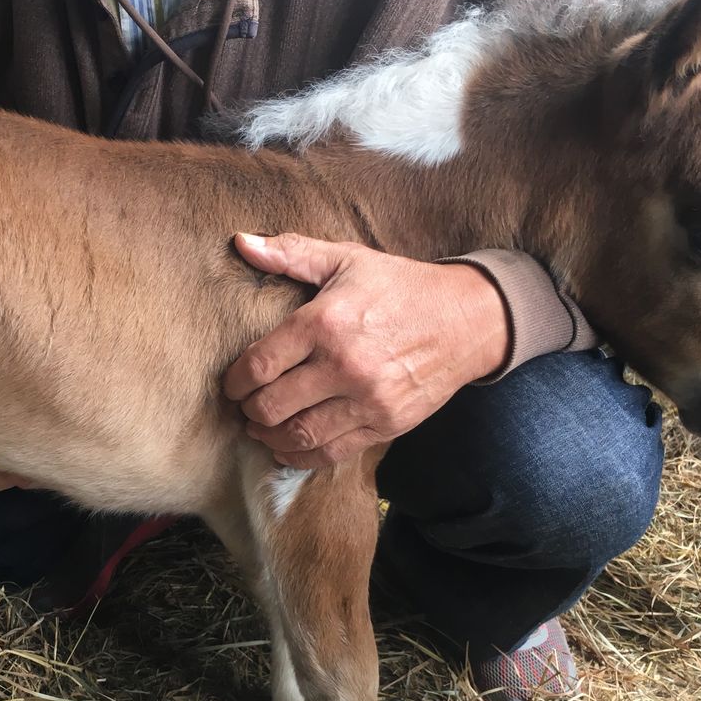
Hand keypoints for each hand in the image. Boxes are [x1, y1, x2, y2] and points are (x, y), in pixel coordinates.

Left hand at [223, 233, 508, 467]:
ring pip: (299, 435)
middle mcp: (345, 365)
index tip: (231, 386)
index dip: (235, 382)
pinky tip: (288, 449)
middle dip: (249, 411)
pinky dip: (302, 457)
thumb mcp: (347, 260)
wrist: (468, 319)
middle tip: (243, 408)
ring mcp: (368, 399)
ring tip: (260, 429)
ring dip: (270, 438)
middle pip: (273, 405)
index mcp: (326, 323)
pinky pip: (332, 452)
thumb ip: (291, 253)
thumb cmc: (400, 287)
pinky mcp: (386, 424)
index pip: (260, 365)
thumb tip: (241, 243)